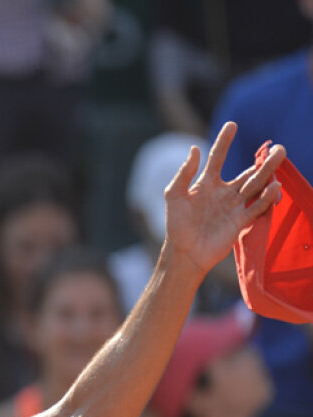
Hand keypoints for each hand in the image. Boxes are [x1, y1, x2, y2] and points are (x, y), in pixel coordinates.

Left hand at [162, 121, 284, 276]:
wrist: (184, 252)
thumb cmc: (176, 224)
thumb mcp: (175, 195)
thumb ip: (184, 173)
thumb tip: (195, 148)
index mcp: (206, 183)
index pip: (217, 157)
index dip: (224, 142)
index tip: (232, 124)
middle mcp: (224, 191)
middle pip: (248, 173)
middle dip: (263, 162)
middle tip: (278, 148)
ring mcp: (234, 205)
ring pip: (256, 186)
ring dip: (269, 173)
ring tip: (281, 159)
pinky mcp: (240, 220)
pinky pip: (257, 206)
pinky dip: (266, 198)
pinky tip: (274, 188)